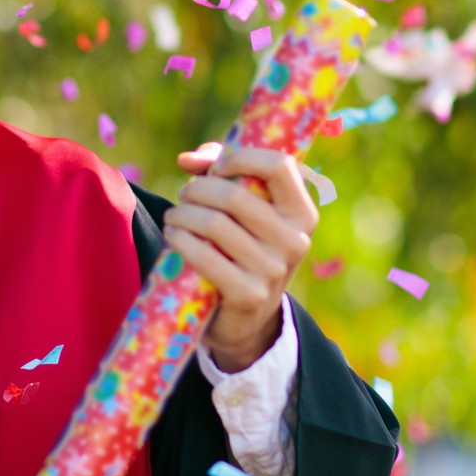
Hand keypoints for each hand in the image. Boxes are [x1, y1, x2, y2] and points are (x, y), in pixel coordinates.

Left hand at [167, 142, 317, 371]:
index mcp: (301, 213)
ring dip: (182, 214)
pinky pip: (204, 256)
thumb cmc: (242, 247)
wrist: (248, 317)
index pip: (280, 165)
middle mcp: (295, 240)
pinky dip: (180, 240)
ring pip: (214, 224)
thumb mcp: (244, 210)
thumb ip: (219, 171)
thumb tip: (187, 160)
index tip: (217, 167)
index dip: (241, 157)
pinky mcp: (249, 294)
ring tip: (174, 217)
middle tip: (185, 195)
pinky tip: (174, 236)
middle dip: (198, 190)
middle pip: (234, 196)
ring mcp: (273, 270)